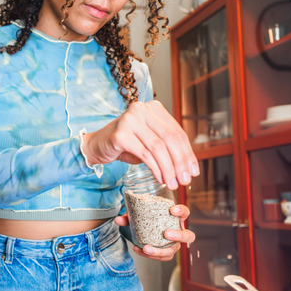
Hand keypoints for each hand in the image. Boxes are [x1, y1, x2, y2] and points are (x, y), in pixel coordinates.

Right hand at [81, 100, 198, 188]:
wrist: (97, 145)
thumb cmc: (126, 144)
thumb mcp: (149, 141)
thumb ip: (167, 146)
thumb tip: (189, 167)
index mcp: (153, 108)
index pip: (177, 131)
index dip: (188, 153)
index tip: (193, 171)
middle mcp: (141, 109)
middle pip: (169, 138)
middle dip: (180, 162)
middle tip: (184, 180)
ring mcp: (130, 120)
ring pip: (158, 147)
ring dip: (169, 168)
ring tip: (173, 183)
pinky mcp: (120, 134)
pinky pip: (145, 154)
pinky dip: (156, 168)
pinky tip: (160, 178)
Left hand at [114, 204, 194, 260]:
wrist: (144, 229)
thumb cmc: (146, 219)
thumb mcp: (139, 215)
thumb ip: (129, 217)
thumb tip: (118, 220)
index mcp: (175, 218)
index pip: (185, 212)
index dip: (181, 211)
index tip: (172, 210)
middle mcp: (178, 231)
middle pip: (188, 236)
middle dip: (178, 235)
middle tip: (166, 234)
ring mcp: (174, 243)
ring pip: (174, 250)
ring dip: (161, 251)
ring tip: (147, 248)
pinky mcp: (166, 252)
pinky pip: (162, 257)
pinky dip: (150, 255)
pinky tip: (138, 249)